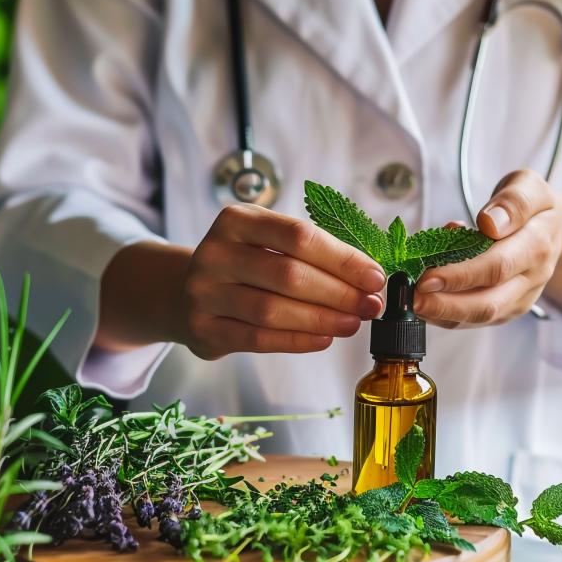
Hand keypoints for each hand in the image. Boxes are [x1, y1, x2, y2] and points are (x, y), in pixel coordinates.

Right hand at [177, 204, 385, 359]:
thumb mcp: (268, 242)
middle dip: (338, 292)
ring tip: (352, 323)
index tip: (374, 276)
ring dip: (321, 319)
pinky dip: (296, 341)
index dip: (342, 258)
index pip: (298, 236)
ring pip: (272, 310)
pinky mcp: (203, 328)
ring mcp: (204, 292)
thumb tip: (368, 278)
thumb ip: (311, 253)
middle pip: (288, 275)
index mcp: (237, 220)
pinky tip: (323, 339)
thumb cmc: (244, 265)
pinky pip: (258, 339)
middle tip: (370, 305)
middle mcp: (216, 253)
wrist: (187, 293)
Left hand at [413, 170, 561, 327]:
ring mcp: (518, 299)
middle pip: (488, 303)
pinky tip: (424, 301)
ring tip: (411, 301)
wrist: (554, 231)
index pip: (497, 267)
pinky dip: (445, 314)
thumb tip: (490, 222)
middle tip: (412, 297)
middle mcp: (530, 279)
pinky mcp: (505, 310)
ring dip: (442, 313)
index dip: (461, 275)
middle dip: (446, 304)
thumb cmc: (534, 207)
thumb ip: (513, 201)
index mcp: (537, 245)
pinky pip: (473, 320)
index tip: (428, 275)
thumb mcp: (529, 187)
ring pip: (478, 318)